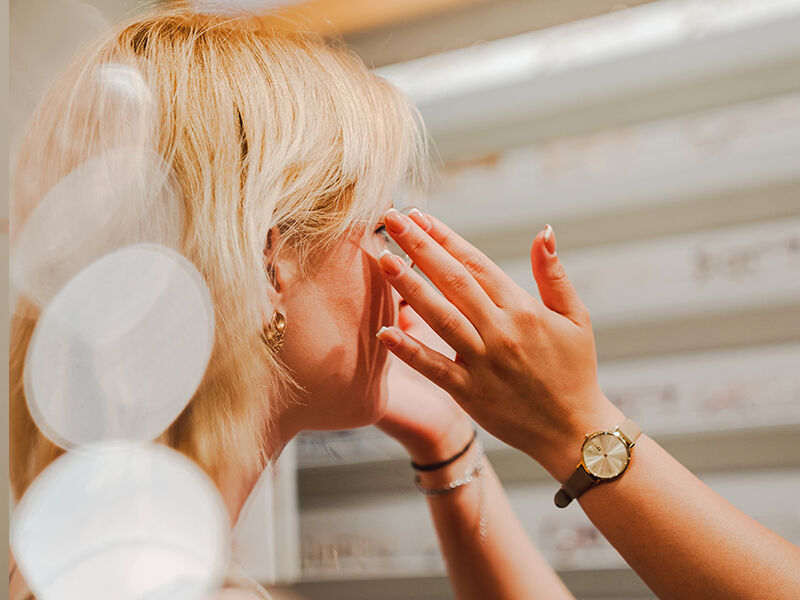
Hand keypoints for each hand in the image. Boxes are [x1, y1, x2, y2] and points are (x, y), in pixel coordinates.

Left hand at [374, 210, 623, 482]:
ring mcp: (483, 362)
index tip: (419, 216)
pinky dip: (409, 351)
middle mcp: (501, 330)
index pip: (476, 263)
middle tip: (391, 220)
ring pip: (440, 317)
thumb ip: (553, 274)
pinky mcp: (470, 393)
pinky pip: (434, 368)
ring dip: (410, 287)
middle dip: (419, 247)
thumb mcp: (576, 317)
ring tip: (384, 260)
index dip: (445, 237)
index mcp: (523, 308)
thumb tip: (543, 231)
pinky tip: (384, 331)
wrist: (574, 431)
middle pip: (453, 280)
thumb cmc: (574, 370)